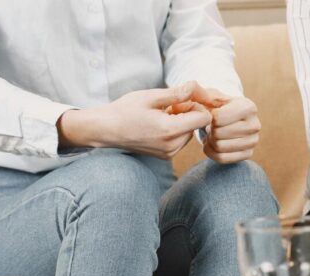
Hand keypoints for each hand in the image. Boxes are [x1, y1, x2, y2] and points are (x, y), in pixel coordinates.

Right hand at [58, 81, 210, 159]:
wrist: (105, 129)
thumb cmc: (125, 110)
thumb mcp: (150, 96)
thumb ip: (176, 93)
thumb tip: (196, 86)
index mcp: (170, 130)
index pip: (204, 118)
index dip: (196, 105)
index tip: (181, 100)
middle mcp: (173, 145)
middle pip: (197, 125)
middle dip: (188, 112)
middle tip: (168, 106)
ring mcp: (170, 153)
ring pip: (190, 132)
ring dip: (181, 121)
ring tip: (161, 115)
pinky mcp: (166, 156)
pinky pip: (181, 140)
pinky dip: (175, 130)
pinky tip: (159, 124)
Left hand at [191, 87, 260, 163]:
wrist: (229, 118)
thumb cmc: (217, 105)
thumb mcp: (210, 95)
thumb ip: (200, 92)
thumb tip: (191, 90)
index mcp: (249, 107)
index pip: (218, 118)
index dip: (207, 117)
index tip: (210, 114)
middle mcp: (255, 125)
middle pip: (218, 134)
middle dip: (209, 130)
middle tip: (210, 126)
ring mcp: (253, 141)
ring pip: (220, 147)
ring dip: (210, 141)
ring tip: (212, 133)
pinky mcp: (248, 154)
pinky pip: (222, 158)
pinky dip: (212, 152)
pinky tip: (213, 144)